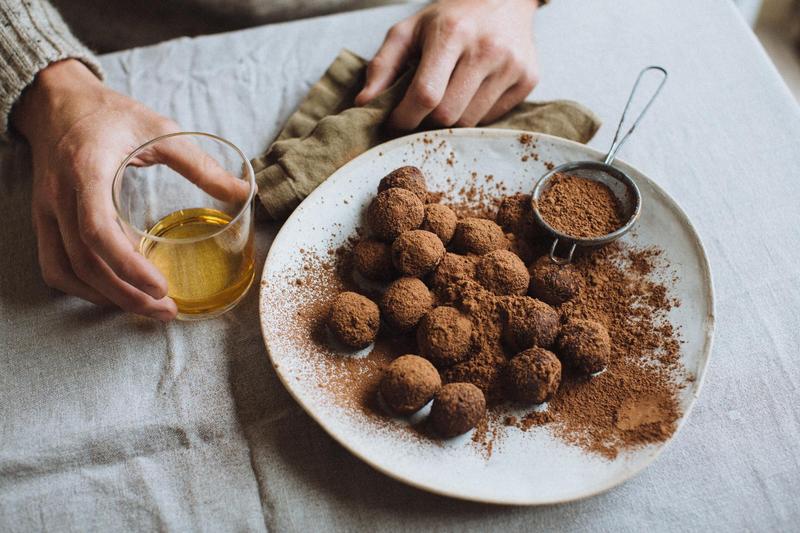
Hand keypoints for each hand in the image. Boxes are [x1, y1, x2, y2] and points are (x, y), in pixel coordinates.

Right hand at [13, 60, 244, 319]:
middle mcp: (60, 196)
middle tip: (168, 311)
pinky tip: (115, 294)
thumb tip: (244, 192)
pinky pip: (55, 266)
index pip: (98, 229)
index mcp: (87, 170)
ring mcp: (46, 211)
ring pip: (67, 271)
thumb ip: (200, 164)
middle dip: (127, 294)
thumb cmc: (109, 114)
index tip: (161, 286)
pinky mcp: (44, 220)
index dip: (128, 265)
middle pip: (86, 262)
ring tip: (150, 309)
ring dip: (107, 298)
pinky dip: (83, 289)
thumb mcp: (158, 129)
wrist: (56, 101)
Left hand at [355, 0, 539, 129]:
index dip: (405, 117)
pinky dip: (475, 115)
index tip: (394, 122)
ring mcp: (512, 66)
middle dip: (426, 122)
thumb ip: (383, 66)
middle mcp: (487, 49)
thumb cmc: (450, 18)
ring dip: (451, 122)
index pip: (426, 94)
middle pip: (448, 115)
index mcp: (452, 33)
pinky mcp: (528, 79)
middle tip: (419, 113)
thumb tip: (364, 104)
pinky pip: (492, 118)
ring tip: (446, 99)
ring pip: (470, 122)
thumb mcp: (410, 30)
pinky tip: (470, 94)